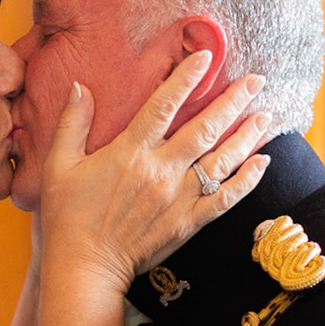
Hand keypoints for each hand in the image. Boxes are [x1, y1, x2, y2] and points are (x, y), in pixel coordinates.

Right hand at [39, 51, 271, 292]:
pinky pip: (226, 199)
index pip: (163, 106)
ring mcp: (179, 198)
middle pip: (205, 128)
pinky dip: (247, 180)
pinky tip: (263, 163)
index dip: (186, 78)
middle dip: (233, 101)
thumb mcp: (58, 166)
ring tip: (266, 116)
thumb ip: (71, 124)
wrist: (85, 268)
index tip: (206, 57)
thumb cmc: (68, 217)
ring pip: (222, 161)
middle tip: (255, 80)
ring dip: (247, 136)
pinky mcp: (188, 223)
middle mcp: (160, 171)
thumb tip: (80, 87)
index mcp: (130, 152)